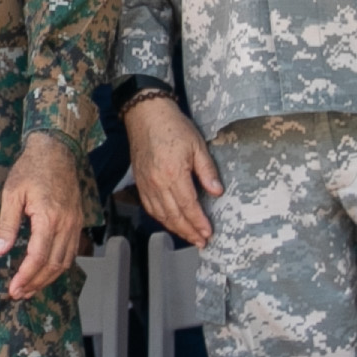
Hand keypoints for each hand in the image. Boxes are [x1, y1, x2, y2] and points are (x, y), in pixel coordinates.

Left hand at [0, 132, 88, 298]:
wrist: (56, 151)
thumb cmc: (31, 168)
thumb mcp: (12, 194)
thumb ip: (7, 226)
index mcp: (49, 217)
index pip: (39, 257)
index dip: (26, 276)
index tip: (14, 288)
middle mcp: (66, 224)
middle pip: (54, 265)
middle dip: (36, 282)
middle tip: (19, 293)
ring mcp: (75, 224)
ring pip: (65, 261)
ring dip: (48, 278)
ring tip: (30, 288)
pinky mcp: (77, 222)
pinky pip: (71, 251)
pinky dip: (59, 266)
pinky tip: (46, 272)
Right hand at [123, 95, 219, 246]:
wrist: (146, 114)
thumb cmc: (173, 126)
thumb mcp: (197, 146)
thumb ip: (207, 172)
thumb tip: (217, 192)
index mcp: (174, 173)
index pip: (189, 206)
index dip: (199, 222)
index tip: (208, 233)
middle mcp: (157, 182)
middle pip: (174, 215)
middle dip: (189, 231)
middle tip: (201, 242)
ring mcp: (146, 183)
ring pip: (160, 214)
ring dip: (175, 228)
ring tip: (189, 236)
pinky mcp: (140, 182)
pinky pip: (150, 207)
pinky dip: (161, 218)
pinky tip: (170, 222)